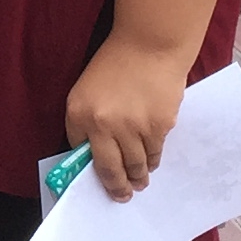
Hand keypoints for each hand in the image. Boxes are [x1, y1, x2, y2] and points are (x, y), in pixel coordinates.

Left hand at [62, 36, 191, 200]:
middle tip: (124, 195)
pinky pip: (156, 152)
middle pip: (112, 169)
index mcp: (80, 114)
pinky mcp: (159, 126)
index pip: (83, 156)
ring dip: (139, 175)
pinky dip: (154, 158)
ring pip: (137, 164)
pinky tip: (152, 159)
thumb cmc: (115, 65)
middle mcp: (104, 124)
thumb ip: (85, 123)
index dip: (96, 175)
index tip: (104, 188)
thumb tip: (92, 156)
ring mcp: (133, 127)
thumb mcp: (86, 91)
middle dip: (119, 187)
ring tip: (140, 181)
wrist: (149, 44)